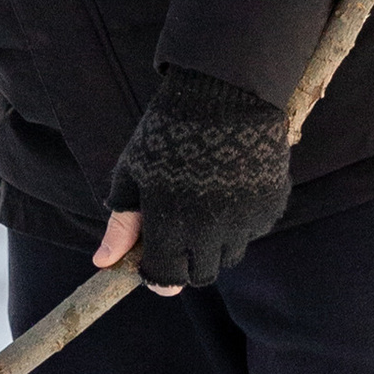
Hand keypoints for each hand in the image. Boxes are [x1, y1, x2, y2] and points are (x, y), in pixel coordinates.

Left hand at [101, 70, 292, 293]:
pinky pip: (253, 230)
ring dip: (215, 243)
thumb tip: (102, 262)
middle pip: (202, 275)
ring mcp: (245, 221)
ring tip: (204, 203)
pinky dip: (241, 221)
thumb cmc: (166, 132)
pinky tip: (229, 189)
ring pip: (230, 254)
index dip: (157, 275)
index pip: (165, 280)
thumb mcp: (132, 174)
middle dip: (187, 262)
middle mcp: (211, 232)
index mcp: (170, 226)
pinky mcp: (271, 206)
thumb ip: (122, 224)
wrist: (224, 93)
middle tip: (179, 232)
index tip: (153, 260)